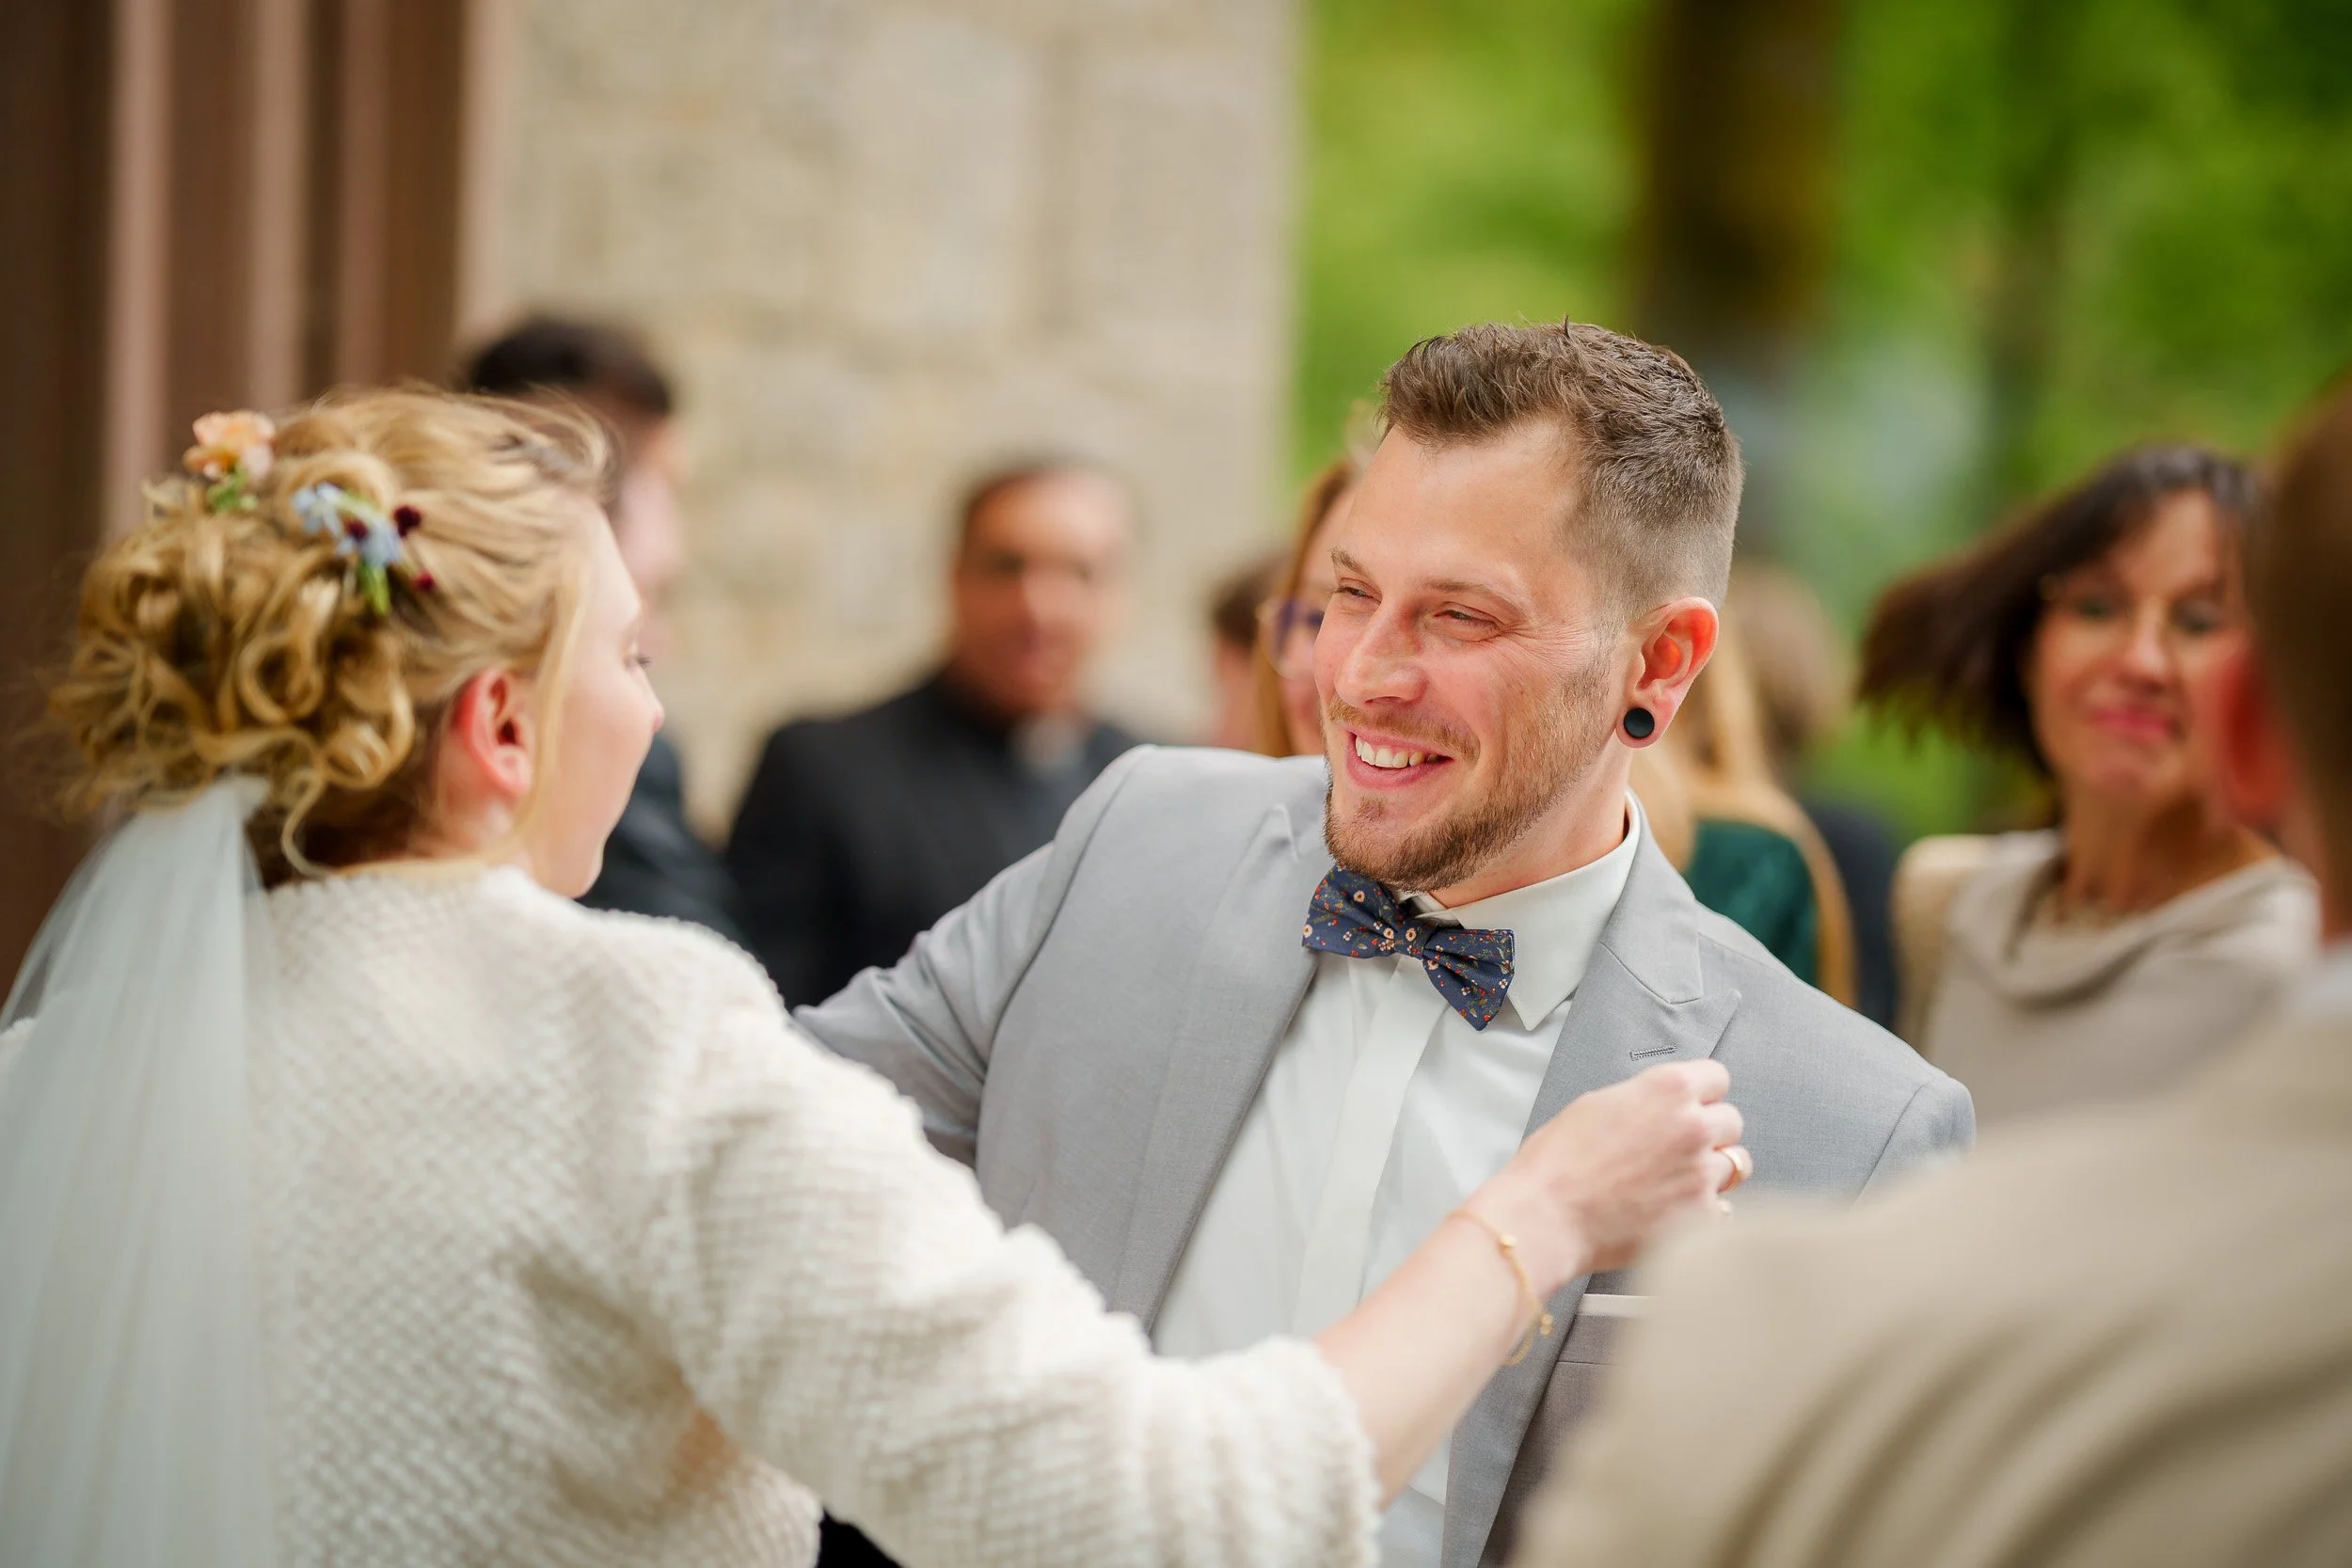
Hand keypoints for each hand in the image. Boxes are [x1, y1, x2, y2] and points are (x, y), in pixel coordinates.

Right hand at [1465, 1060, 1744, 1293]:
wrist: (1547, 1216)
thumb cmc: (1557, 1164)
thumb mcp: (1596, 1104)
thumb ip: (1643, 1100)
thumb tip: (1660, 1109)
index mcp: (1667, 1089)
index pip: (1718, 1077)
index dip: (1703, 1093)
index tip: (1696, 1105)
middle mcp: (1693, 1126)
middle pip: (1732, 1121)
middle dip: (1710, 1133)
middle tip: (1680, 1148)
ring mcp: (1702, 1173)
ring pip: (1735, 1165)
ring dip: (1711, 1171)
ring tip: (1677, 1182)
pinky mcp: (1702, 1216)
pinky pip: (1725, 1209)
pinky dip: (1705, 1211)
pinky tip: (1674, 1211)